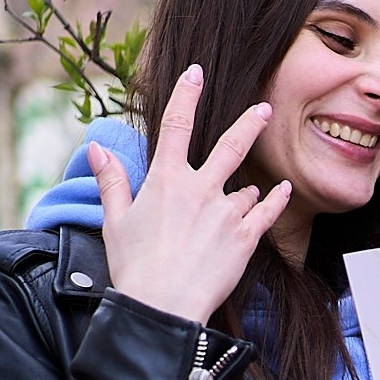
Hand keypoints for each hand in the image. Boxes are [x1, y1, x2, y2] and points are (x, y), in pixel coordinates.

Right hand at [98, 64, 293, 322]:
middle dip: (249, 123)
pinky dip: (276, 199)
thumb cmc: (134, 267)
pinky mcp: (245, 238)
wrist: (162, 307)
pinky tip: (284, 191)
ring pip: (244, 189)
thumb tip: (96, 148)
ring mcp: (226, 213)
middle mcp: (200, 189)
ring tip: (236, 203)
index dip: (187, 94)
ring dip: (243, 191)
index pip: (176, 124)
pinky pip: (267, 211)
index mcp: (166, 180)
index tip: (196, 72)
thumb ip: (112, 181)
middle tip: (263, 108)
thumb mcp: (115, 220)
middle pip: (230, 146)